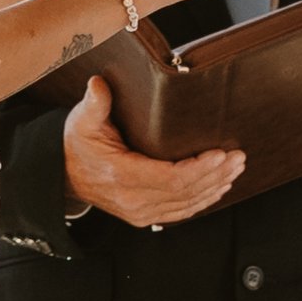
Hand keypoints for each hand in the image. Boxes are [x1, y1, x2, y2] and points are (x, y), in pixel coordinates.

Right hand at [64, 78, 244, 226]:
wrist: (63, 175)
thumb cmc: (76, 146)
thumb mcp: (81, 122)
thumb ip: (94, 103)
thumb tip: (99, 84)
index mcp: (121, 176)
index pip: (170, 178)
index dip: (199, 169)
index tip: (219, 154)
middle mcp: (133, 199)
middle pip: (185, 192)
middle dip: (216, 175)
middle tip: (238, 157)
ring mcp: (140, 211)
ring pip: (187, 204)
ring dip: (215, 186)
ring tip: (236, 168)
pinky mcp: (145, 216)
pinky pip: (181, 212)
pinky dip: (204, 200)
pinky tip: (220, 187)